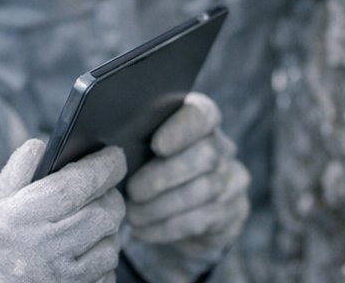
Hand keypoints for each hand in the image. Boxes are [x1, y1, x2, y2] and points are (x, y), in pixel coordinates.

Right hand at [0, 139, 125, 282]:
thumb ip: (13, 175)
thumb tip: (40, 147)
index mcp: (22, 219)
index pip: (79, 183)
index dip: (104, 166)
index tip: (114, 156)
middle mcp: (45, 252)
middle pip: (104, 215)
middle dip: (109, 197)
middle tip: (101, 189)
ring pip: (108, 249)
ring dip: (106, 233)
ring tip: (88, 223)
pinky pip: (101, 281)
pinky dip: (99, 266)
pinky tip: (81, 257)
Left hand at [124, 93, 249, 280]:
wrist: (177, 211)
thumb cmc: (151, 169)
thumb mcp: (144, 150)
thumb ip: (138, 140)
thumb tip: (111, 146)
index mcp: (201, 121)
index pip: (201, 114)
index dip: (182, 129)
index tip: (157, 145)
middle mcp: (223, 146)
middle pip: (206, 155)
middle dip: (165, 176)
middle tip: (133, 191)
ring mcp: (232, 179)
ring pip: (205, 190)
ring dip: (163, 206)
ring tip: (133, 215)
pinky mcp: (233, 211)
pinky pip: (203, 219)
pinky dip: (169, 227)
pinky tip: (145, 230)